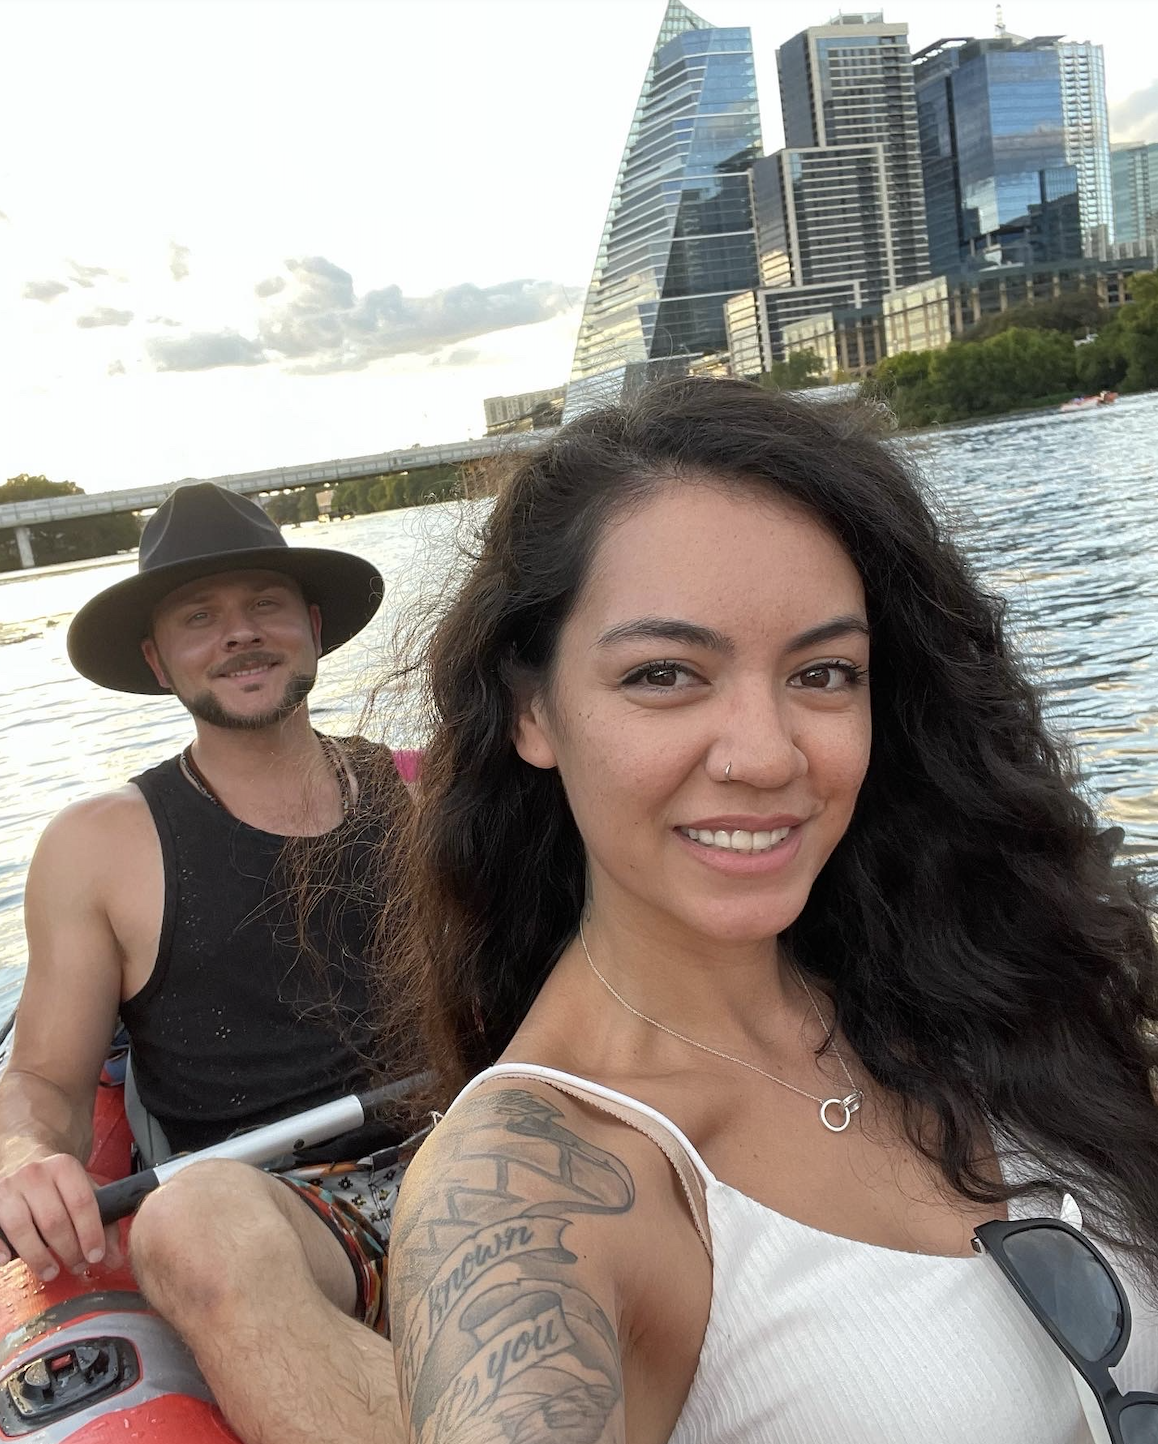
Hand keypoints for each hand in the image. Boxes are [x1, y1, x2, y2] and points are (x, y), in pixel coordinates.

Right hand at [0, 1151, 122, 1278]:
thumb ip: (104, 1223)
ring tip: (51, 1271)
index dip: (90, 1234)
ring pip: (22, 1228)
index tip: (96, 1256)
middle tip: (76, 1266)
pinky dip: (0, 1249)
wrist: (23, 1154)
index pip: (81, 1203)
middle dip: (68, 1250)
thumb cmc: (58, 1181)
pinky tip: (8, 1261)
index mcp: (63, 1167)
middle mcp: (34, 1174)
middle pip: (53, 1220)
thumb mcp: (85, 1189)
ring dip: (38, 1257)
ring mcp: (8, 1187)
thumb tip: (113, 1260)